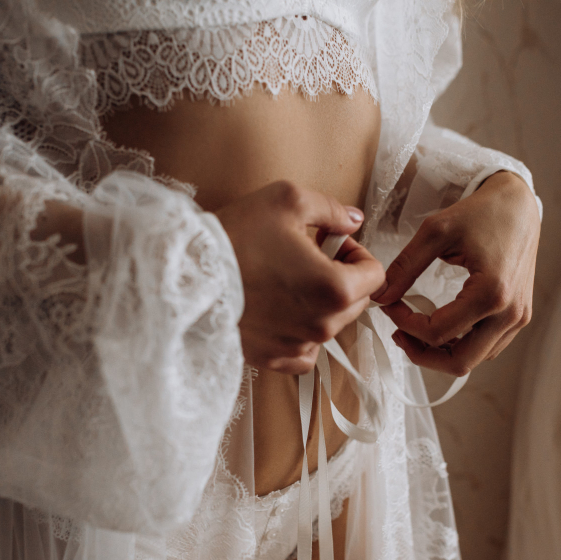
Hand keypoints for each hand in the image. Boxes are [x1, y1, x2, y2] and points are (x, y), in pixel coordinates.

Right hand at [216, 181, 385, 374]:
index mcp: (336, 288)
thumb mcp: (288, 201)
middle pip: (355, 302)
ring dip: (317, 304)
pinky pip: (303, 352)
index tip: (333, 245)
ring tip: (284, 280)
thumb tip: (353, 219)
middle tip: (306, 257)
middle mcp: (321, 325)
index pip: (375, 276)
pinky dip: (299, 333)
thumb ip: (332, 210)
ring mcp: (297, 346)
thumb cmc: (234, 239)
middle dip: (340, 278)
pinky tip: (279, 311)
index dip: (357, 253)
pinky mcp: (272, 358)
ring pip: (328, 325)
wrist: (185, 274)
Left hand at [373, 171, 540, 375]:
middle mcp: (510, 313)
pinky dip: (459, 344)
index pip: (437, 332)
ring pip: (473, 359)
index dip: (405, 324)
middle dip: (421, 353)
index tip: (390, 306)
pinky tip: (440, 326)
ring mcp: (517, 318)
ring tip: (415, 329)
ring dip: (440, 352)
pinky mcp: (518, 316)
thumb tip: (381, 296)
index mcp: (492, 293)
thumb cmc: (480, 212)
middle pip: (459, 362)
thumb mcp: (436, 232)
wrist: (518, 204)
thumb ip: (405, 267)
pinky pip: (486, 347)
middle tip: (398, 333)